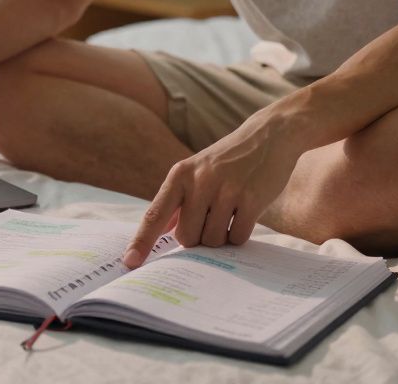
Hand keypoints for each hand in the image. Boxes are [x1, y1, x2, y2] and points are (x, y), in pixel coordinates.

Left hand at [122, 113, 302, 267]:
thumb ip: (177, 202)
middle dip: (197, 238)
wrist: (267, 136)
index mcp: (180, 175)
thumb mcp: (195, 171)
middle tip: (210, 219)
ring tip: (228, 213)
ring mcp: (226, 190)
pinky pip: (237, 237)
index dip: (141, 241)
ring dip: (220, 237)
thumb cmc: (227, 160)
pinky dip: (239, 234)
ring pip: (213, 240)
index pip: (155, 214)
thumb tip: (159, 231)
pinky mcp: (251, 199)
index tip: (129, 262)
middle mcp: (200, 182)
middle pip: (187, 238)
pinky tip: (243, 215)